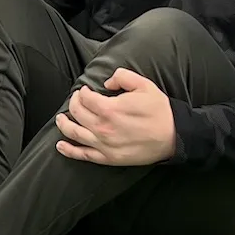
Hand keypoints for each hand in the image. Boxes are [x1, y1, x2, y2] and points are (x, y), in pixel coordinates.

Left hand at [55, 68, 175, 165]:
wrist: (173, 136)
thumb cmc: (159, 110)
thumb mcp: (144, 85)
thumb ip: (122, 76)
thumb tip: (106, 82)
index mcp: (110, 109)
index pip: (85, 98)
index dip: (82, 91)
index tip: (86, 90)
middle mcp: (102, 128)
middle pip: (77, 113)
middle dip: (73, 103)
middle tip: (76, 99)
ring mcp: (103, 145)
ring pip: (74, 133)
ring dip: (64, 124)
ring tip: (60, 118)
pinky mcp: (107, 158)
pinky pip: (83, 155)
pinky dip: (69, 150)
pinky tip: (60, 145)